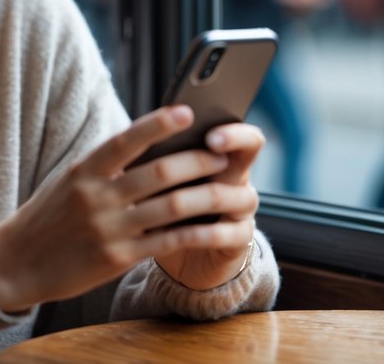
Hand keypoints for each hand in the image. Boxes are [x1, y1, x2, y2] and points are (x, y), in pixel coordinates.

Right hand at [0, 106, 261, 312]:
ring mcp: (108, 229)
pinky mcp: (117, 258)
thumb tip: (147, 141)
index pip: (126, 140)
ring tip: (227, 185)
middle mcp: (96, 196)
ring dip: (205, 194)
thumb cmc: (48, 216)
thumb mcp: (69, 181)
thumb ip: (104, 165)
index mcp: (83, 170)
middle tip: (222, 153)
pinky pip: (166, 242)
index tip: (187, 112)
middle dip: (196, 160)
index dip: (158, 124)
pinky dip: (194, 232)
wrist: (16, 263)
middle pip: (158, 173)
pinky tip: (213, 226)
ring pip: (170, 207)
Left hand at [152, 120, 263, 289]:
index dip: (230, 127)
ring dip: (211, 194)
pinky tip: (187, 231)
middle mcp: (235, 177)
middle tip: (211, 140)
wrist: (178, 257)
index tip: (207, 125)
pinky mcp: (238, 240)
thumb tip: (132, 137)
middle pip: (251, 149)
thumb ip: (154, 160)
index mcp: (216, 156)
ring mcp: (241, 209)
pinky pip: (231, 234)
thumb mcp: (156, 182)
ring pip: (241, 195)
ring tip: (182, 196)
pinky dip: (208, 233)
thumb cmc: (163, 209)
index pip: (236, 129)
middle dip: (234, 140)